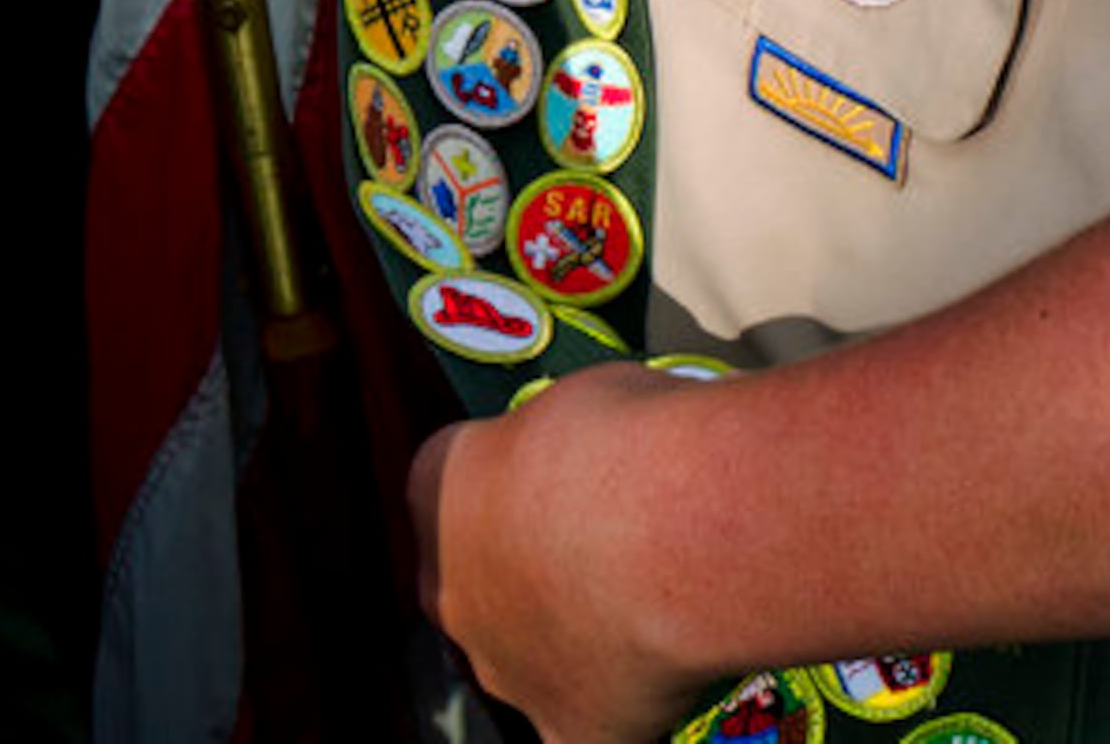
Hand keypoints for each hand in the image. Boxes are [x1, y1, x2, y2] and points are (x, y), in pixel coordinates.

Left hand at [412, 379, 718, 743]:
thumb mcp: (580, 397)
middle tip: (612, 553)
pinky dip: (618, 710)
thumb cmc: (630, 439)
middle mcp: (447, 586)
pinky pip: (584, 726)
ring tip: (652, 611)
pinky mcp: (565, 729)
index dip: (516, 485)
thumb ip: (564, 442)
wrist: (674, 528)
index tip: (571, 480)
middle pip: (478, 584)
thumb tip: (594, 450)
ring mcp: (501, 666)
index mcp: (436, 484)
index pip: (453, 488)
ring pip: (528, 660)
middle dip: (535, 573)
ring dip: (574, 641)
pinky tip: (662, 682)